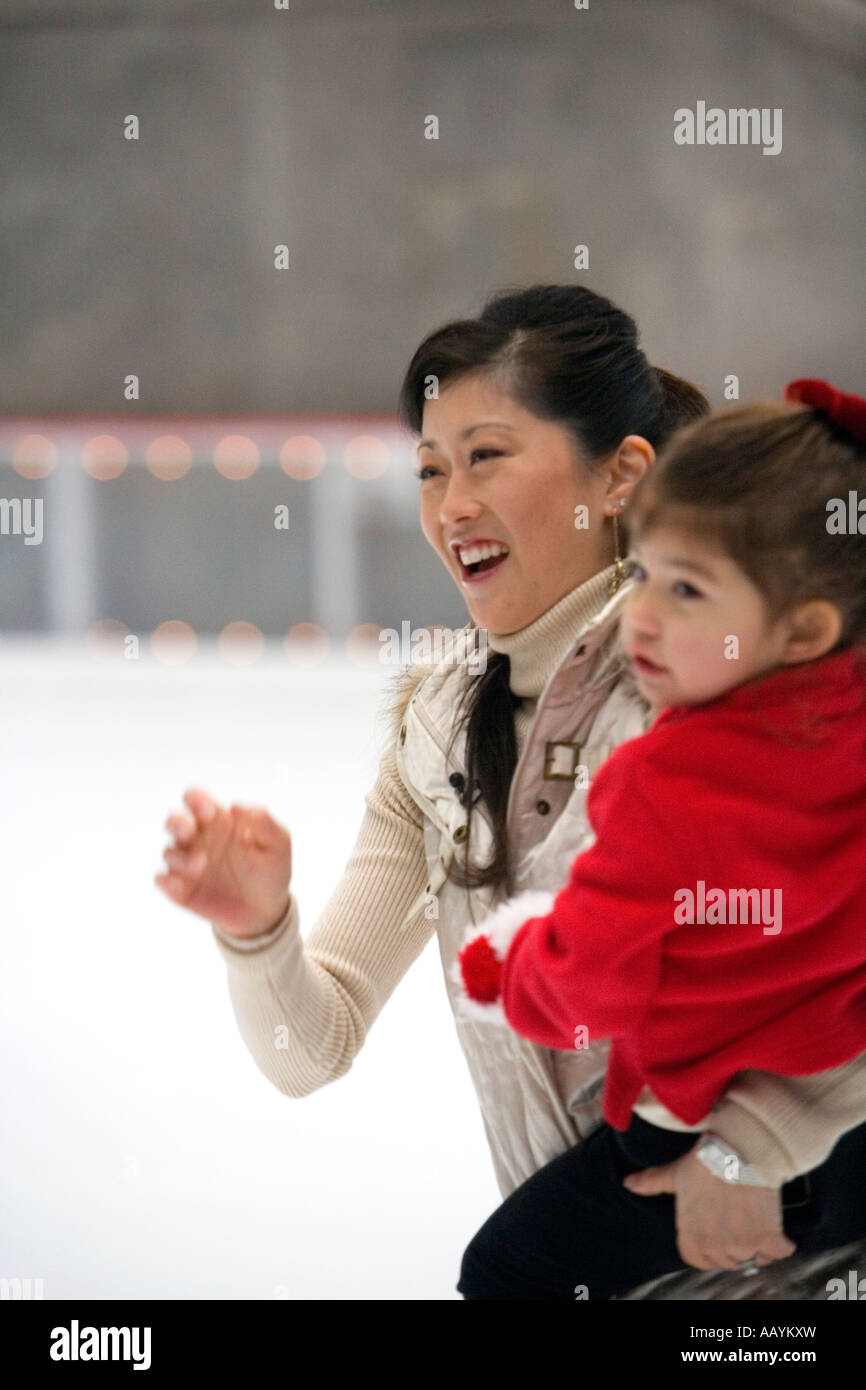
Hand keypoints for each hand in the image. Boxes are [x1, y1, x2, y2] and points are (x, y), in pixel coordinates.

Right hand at [155, 786, 292, 937]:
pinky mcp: (182, 889)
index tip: (209, 811)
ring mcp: (187, 864)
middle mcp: (198, 839)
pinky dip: (166, 880)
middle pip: (173, 820)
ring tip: (202, 864)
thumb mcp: (279, 843)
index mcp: (218, 821)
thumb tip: (237, 806)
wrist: (266, 910)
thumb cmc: (271, 869)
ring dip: (181, 857)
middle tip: (190, 831)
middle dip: (177, 822)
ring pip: (168, 851)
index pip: (196, 799)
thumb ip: (264, 821)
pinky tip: (181, 884)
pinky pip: (162, 880)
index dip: (196, 800)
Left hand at [623, 1144, 796, 1271]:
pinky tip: (775, 1226)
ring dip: (757, 1245)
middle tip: (737, 1222)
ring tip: (754, 1219)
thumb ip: (652, 1183)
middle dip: (732, 1245)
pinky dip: (781, 1243)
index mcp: (692, 1236)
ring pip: (753, 1258)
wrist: (740, 1149)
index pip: (697, 1260)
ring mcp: (743, 1245)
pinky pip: (779, 1252)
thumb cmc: (705, 1160)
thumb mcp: (675, 1173)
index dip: (707, 1248)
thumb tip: (629, 1183)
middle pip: (726, 1261)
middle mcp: (717, 1247)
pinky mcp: (769, 1238)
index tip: (716, 1234)